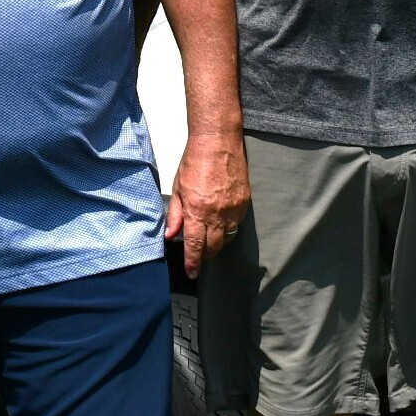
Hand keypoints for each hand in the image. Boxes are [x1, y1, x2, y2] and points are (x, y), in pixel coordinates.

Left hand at [164, 130, 249, 277]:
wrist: (218, 142)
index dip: (193, 263)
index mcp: (197, 211)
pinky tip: (220, 225)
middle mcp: (217, 214)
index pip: (195, 246)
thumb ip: (175, 214)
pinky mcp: (244, 204)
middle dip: (205, 256)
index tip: (192, 273)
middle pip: (213, 247)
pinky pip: (237, 225)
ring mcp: (233, 210)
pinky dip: (228, 229)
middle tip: (199, 257)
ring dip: (217, 244)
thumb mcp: (178, 188)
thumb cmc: (194, 161)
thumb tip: (170, 235)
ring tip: (208, 242)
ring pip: (227, 238)